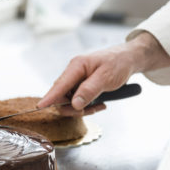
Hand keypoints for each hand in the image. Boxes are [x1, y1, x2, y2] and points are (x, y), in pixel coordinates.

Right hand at [37, 32, 169, 115]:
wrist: (129, 59)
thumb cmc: (118, 63)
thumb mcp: (106, 77)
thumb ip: (89, 90)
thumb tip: (74, 104)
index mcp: (76, 66)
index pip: (59, 85)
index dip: (49, 97)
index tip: (40, 106)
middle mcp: (73, 73)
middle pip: (61, 96)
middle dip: (73, 108)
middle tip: (91, 110)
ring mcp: (76, 79)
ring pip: (69, 100)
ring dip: (82, 108)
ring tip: (99, 106)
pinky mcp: (81, 85)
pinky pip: (77, 100)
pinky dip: (87, 106)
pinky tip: (100, 104)